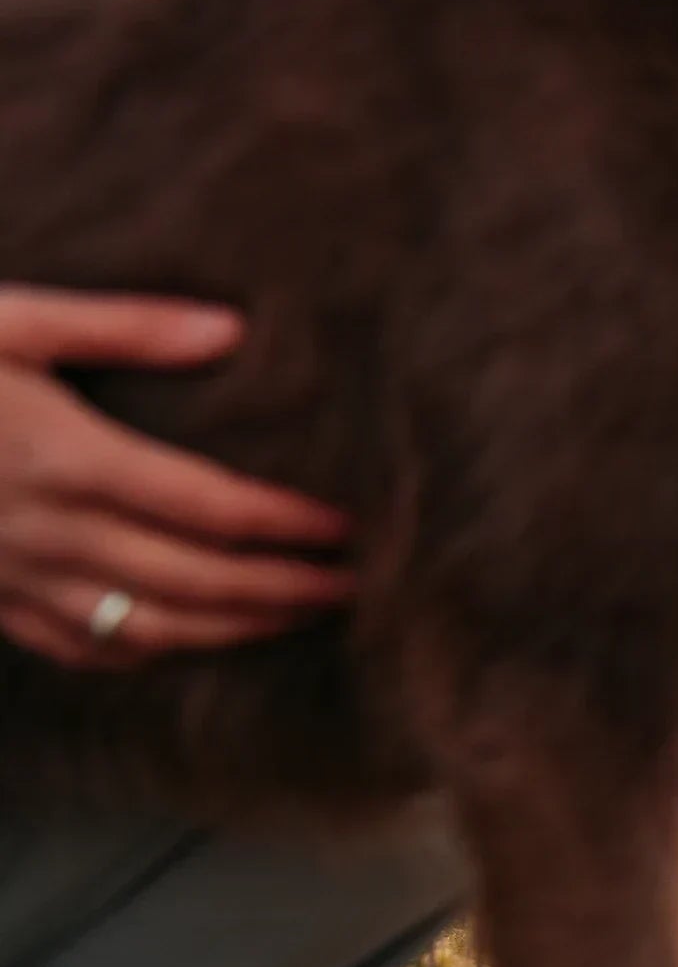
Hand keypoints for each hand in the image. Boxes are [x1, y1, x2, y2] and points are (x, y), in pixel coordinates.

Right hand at [0, 284, 351, 666]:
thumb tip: (229, 330)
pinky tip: (188, 638)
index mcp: (66, 457)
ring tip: (298, 617)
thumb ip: (123, 328)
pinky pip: (79, 645)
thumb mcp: (9, 318)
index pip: (212, 509)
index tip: (349, 528)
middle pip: (198, 582)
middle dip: (284, 592)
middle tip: (353, 588)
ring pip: (148, 627)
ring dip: (234, 631)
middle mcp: (47, 531)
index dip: (290, 527)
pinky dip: (148, 648)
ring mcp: (12, 576)